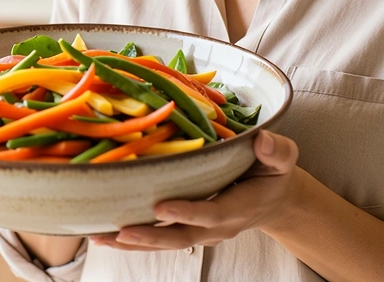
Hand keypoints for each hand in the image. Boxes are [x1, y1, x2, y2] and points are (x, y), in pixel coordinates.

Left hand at [89, 130, 298, 251]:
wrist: (272, 200)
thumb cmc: (273, 172)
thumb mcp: (283, 158)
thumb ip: (276, 151)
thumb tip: (262, 141)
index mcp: (239, 206)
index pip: (212, 212)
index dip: (187, 211)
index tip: (162, 206)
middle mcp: (216, 225)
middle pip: (181, 236)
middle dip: (150, 236)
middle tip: (121, 231)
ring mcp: (200, 231)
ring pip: (165, 242)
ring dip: (133, 242)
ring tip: (101, 238)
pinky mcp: (186, 229)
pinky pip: (158, 238)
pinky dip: (131, 239)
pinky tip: (103, 235)